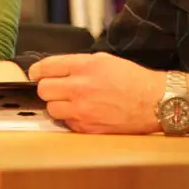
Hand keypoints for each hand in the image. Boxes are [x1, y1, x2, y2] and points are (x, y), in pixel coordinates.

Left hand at [29, 52, 162, 134]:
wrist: (153, 102)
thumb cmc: (132, 80)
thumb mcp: (103, 60)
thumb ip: (77, 64)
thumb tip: (57, 69)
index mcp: (83, 66)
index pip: (45, 68)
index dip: (37, 71)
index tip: (35, 74)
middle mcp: (80, 88)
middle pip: (43, 90)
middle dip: (47, 88)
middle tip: (54, 88)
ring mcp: (83, 110)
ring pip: (51, 109)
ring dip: (57, 105)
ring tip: (71, 102)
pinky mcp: (88, 128)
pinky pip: (67, 123)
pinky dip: (71, 118)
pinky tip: (84, 112)